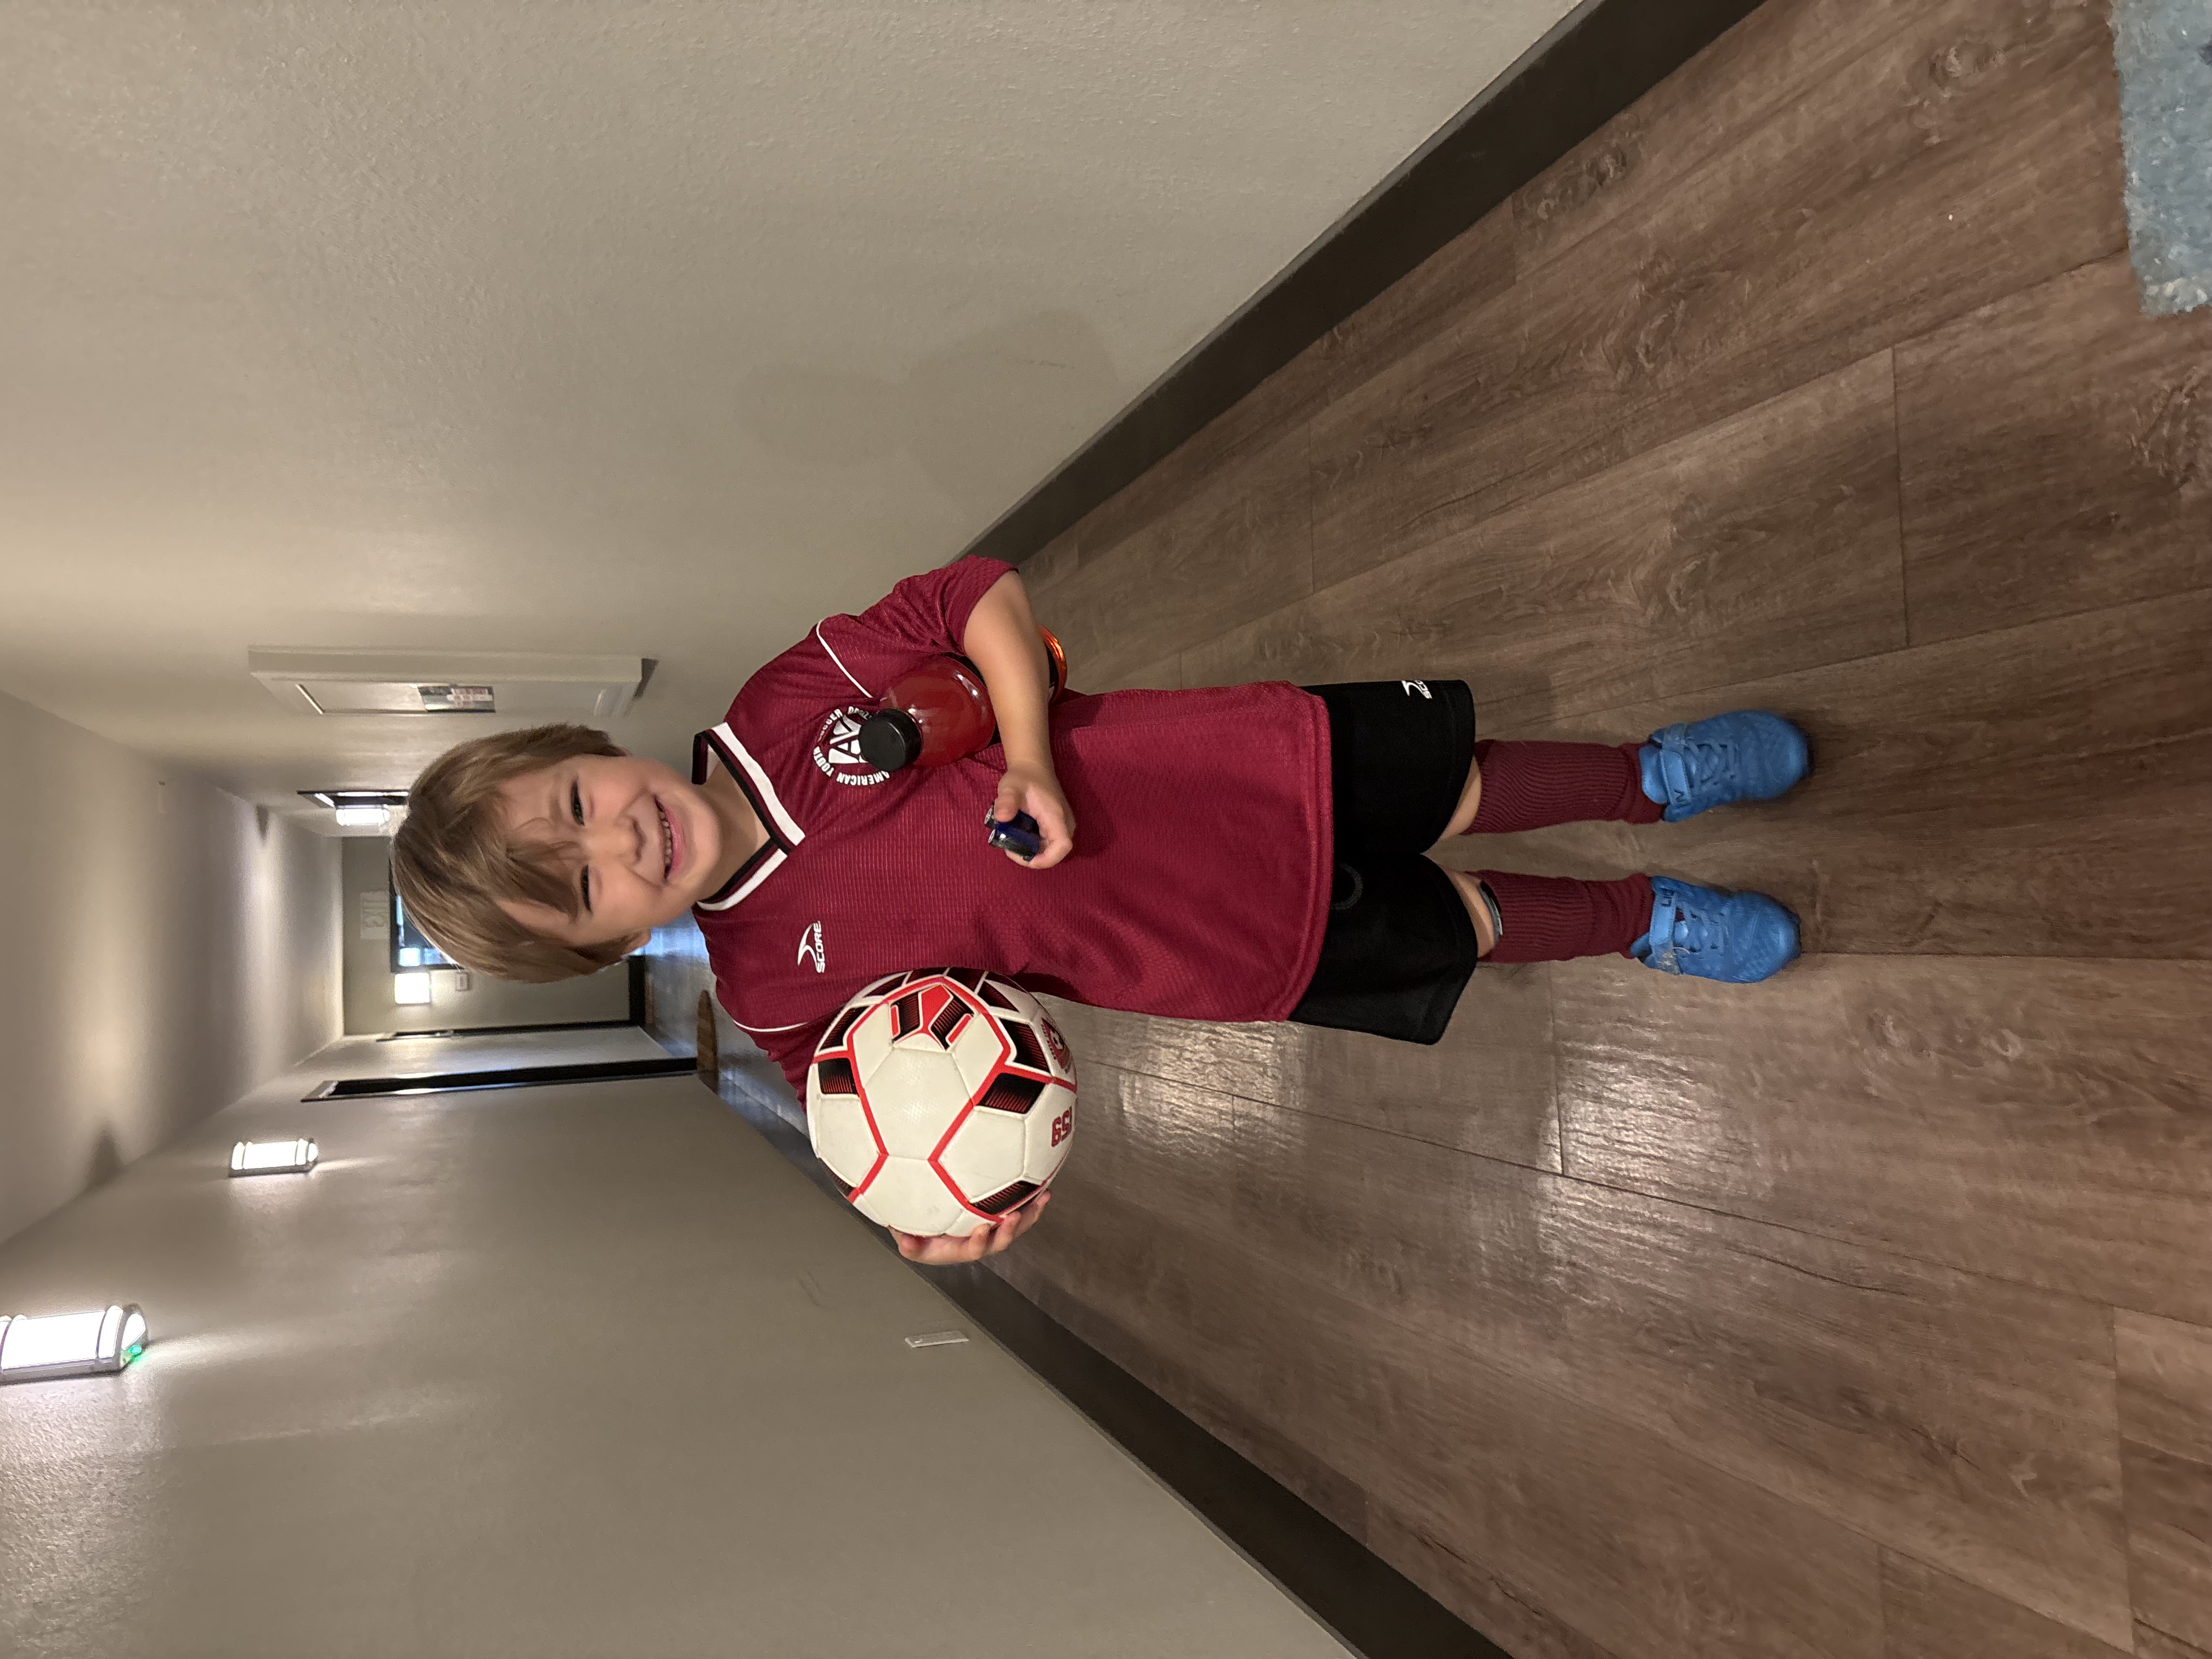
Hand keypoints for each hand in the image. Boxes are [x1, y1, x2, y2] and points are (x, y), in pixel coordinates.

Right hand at [891, 1189, 1052, 1263]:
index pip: (970, 1250)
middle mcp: (975, 1242)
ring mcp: (989, 1230)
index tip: (981, 1230)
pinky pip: (1018, 1212)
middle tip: (1016, 1216)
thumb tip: (904, 1241)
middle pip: (998, 1242)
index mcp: (956, 1249)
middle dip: (1009, 1231)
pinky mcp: (998, 1217)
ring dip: (1029, 1215)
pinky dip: (1031, 1202)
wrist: (924, 1223)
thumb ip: (907, 1241)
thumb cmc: (915, 1228)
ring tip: (1043, 1198)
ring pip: (1013, 1227)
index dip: (978, 1243)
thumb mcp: (906, 1234)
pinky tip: (1043, 1187)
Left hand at [991, 762, 1074, 869]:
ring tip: (1011, 841)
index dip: (1046, 860)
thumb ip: (1006, 801)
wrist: (1033, 767)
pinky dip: (1032, 844)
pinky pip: (1047, 843)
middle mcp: (1064, 824)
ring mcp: (1062, 825)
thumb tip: (1002, 818)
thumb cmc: (1023, 777)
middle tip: (1010, 847)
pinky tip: (1018, 835)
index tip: (1026, 858)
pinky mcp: (1057, 826)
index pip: (1062, 847)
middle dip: (1032, 857)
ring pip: (1050, 849)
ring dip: (1031, 851)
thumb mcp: (1010, 787)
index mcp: (1056, 816)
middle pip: (1055, 853)